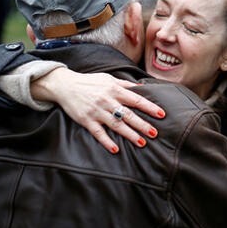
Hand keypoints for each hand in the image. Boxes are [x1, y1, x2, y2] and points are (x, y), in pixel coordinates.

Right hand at [31, 68, 164, 152]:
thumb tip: (143, 87)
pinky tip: (115, 149)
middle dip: (142, 125)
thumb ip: (125, 84)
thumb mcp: (108, 78)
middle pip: (128, 115)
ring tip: (141, 143)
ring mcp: (97, 112)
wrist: (65, 86)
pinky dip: (106, 141)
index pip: (136, 100)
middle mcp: (107, 101)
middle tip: (154, 133)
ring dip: (129, 134)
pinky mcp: (86, 121)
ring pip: (116, 125)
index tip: (161, 114)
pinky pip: (98, 133)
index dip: (149, 107)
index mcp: (115, 90)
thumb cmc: (89, 82)